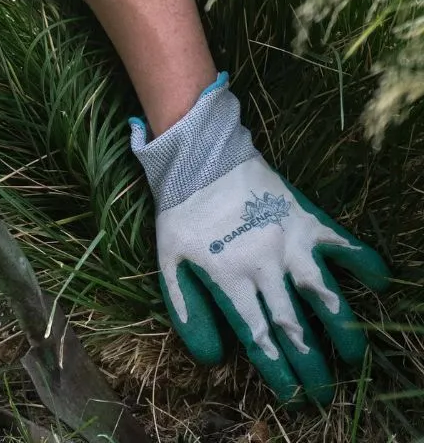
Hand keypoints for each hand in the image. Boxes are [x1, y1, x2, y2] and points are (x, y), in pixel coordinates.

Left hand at [131, 73, 390, 404]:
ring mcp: (289, 243)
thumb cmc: (183, 212)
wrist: (200, 156)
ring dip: (342, 330)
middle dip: (311, 366)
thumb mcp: (170, 262)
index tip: (291, 394)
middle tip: (323, 392)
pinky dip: (365, 263)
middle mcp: (264, 267)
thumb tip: (213, 357)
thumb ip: (187, 311)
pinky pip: (343, 244)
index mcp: (229, 280)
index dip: (278, 372)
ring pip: (325, 296)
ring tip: (353, 356)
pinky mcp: (306, 219)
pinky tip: (380, 283)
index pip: (260, 339)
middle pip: (294, 329)